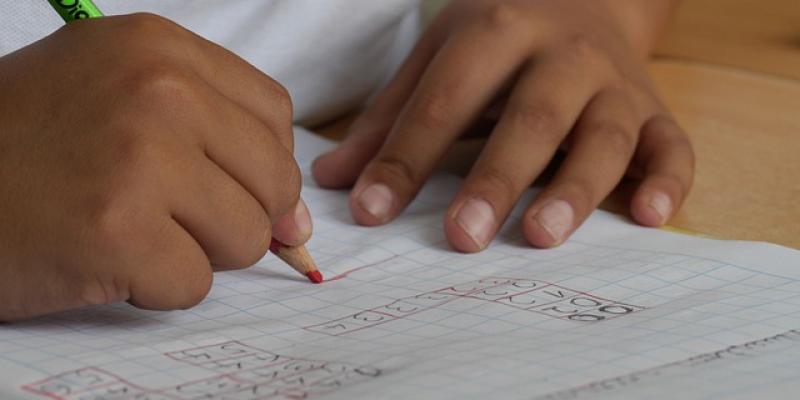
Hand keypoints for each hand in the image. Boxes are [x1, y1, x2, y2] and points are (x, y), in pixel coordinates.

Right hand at [0, 14, 309, 319]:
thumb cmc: (25, 147)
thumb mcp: (119, 101)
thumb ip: (216, 142)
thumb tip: (297, 222)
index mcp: (159, 48)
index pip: (274, 115)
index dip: (260, 164)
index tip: (231, 188)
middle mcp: (158, 91)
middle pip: (274, 180)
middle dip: (235, 216)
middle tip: (167, 216)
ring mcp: (140, 159)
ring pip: (245, 236)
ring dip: (195, 252)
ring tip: (128, 231)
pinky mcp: (117, 231)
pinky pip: (194, 283)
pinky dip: (155, 287)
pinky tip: (103, 259)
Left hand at [313, 0, 692, 251]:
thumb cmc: (500, 39)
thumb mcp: (439, 58)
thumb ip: (389, 119)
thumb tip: (333, 182)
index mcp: (497, 31)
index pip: (445, 100)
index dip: (405, 157)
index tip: (370, 212)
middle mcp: (562, 54)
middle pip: (532, 117)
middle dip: (496, 178)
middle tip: (462, 237)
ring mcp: (615, 82)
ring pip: (605, 135)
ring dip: (576, 188)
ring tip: (541, 236)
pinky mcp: (655, 110)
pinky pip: (673, 146)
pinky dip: (668, 181)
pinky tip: (649, 217)